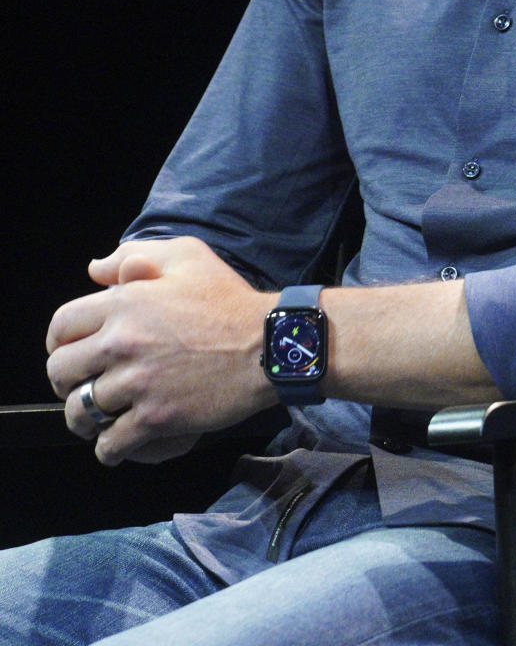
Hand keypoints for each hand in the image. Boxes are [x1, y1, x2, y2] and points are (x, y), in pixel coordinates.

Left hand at [46, 237, 277, 464]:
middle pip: (61, 371)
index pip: (62, 326)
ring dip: (84, 418)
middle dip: (66, 382)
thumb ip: (135, 255)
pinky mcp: (155, 418)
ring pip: (80, 412)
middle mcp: (123, 341)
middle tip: (84, 386)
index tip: (71, 353)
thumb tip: (95, 269)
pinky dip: (108, 448)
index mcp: (124, 302)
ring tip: (97, 419)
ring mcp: (137, 383)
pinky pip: (109, 444)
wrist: (267, 344)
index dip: (59, 342)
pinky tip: (118, 442)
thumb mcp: (187, 256)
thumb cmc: (228, 299)